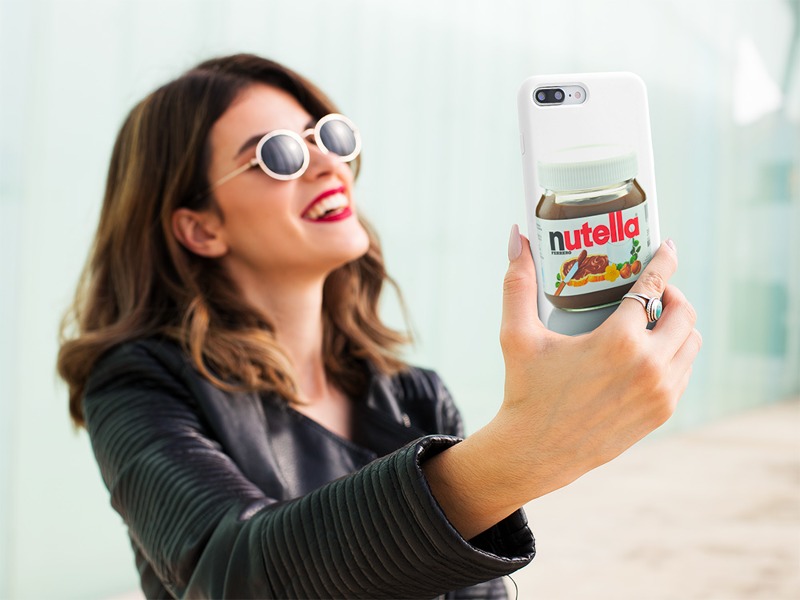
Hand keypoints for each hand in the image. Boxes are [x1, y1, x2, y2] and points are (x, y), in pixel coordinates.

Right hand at [423, 226, 700, 538]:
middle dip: (673, 294)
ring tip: (653, 320)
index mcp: (618, 341)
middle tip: (654, 290)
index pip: (654, 287)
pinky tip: (650, 352)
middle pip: (684, 313)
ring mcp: (660, 392)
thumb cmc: (525, 391)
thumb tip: (515, 236)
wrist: (536, 452)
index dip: (665, 261)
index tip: (667, 246)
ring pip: (691, 344)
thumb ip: (518, 282)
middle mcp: (649, 366)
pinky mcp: (661, 412)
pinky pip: (684, 372)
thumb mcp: (517, 335)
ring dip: (678, 325)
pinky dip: (675, 355)